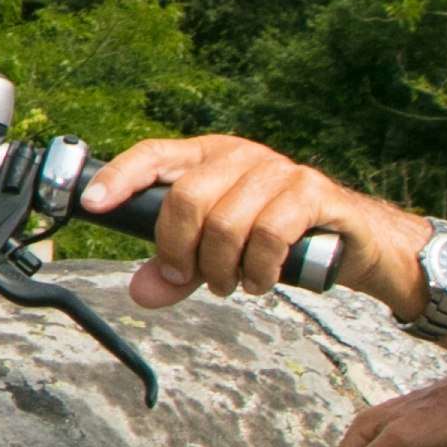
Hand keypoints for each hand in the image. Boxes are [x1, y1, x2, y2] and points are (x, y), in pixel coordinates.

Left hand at [82, 134, 426, 317]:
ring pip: (226, 222)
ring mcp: (279, 170)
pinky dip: (258, 269)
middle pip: (185, 198)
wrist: (355, 242)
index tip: (91, 204)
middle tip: (191, 278)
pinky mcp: (313, 193)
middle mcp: (240, 156)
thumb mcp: (220, 255)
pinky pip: (270, 234)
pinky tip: (262, 280)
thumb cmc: (278, 240)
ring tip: (231, 282)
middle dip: (179, 251)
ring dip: (221, 268)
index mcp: (209, 158)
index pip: (155, 155)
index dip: (121, 177)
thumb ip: (179, 271)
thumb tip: (141, 292)